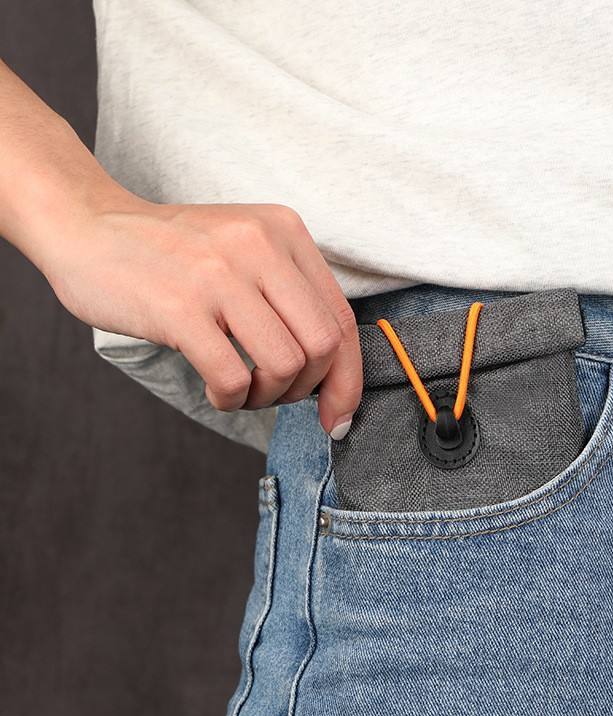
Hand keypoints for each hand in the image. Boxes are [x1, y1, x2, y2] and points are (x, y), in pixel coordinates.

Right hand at [42, 196, 362, 434]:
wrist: (88, 226)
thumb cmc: (174, 255)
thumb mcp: (245, 251)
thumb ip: (290, 295)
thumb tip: (333, 375)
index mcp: (285, 232)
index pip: (342, 319)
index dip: (348, 379)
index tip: (337, 415)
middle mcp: (260, 247)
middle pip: (324, 347)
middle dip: (309, 390)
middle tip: (276, 396)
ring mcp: (219, 276)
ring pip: (285, 366)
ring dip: (268, 397)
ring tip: (241, 391)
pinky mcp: (180, 308)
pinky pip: (234, 378)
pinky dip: (232, 400)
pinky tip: (217, 392)